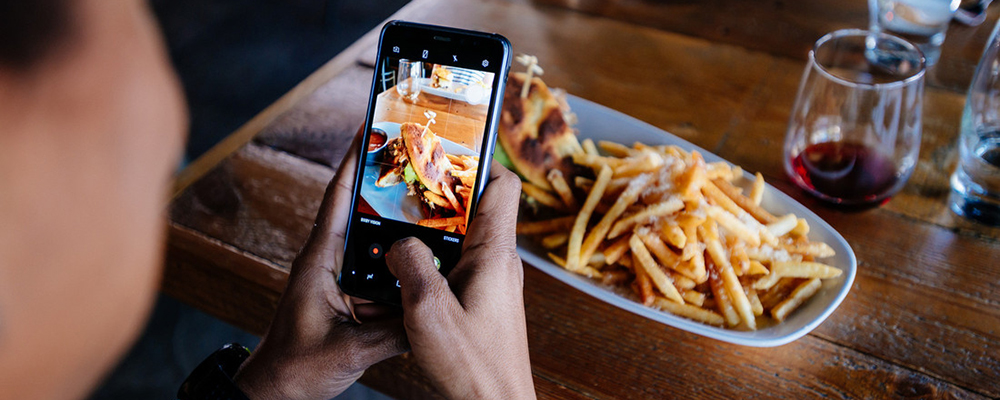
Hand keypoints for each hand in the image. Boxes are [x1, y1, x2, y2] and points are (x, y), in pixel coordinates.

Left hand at [233, 130, 407, 399]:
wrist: (276, 394)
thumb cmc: (296, 368)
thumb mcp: (351, 350)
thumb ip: (394, 332)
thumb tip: (434, 314)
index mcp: (318, 263)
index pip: (338, 203)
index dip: (352, 165)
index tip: (367, 129)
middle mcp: (328, 265)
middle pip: (360, 216)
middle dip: (387, 191)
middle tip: (416, 163)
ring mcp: (338, 282)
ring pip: (375, 249)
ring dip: (398, 235)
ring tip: (433, 214)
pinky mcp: (348, 301)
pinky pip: (380, 278)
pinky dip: (400, 272)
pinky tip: (426, 269)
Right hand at [385, 162, 535, 399]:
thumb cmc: (473, 365)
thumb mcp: (428, 311)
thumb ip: (411, 266)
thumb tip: (400, 243)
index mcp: (496, 254)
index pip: (500, 185)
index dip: (476, 160)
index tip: (442, 152)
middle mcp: (500, 262)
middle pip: (477, 206)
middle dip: (442, 192)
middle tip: (407, 186)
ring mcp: (493, 281)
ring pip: (465, 236)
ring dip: (434, 229)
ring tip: (398, 226)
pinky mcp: (483, 301)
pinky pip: (459, 264)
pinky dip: (434, 258)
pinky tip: (407, 270)